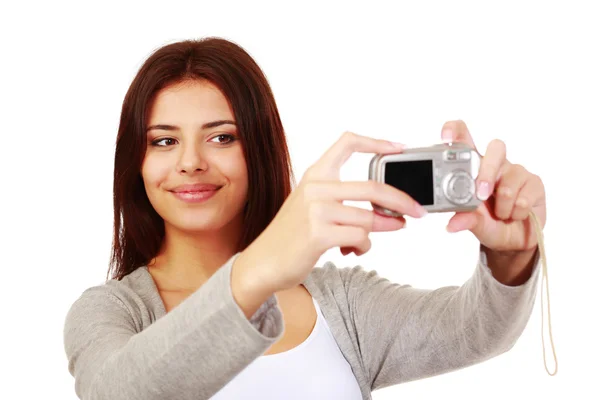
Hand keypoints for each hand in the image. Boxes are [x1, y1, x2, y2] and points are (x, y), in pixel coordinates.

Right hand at [238, 131, 426, 291]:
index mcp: (314, 174)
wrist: (263, 262)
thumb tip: (385, 208)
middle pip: (373, 187)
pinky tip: (353, 251)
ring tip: (372, 239)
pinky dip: (363, 247)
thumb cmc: (290, 236)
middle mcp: (316, 187)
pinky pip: (360, 238)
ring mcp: (317, 210)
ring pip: (369, 218)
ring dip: (381, 231)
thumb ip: (341, 200)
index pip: (347, 143)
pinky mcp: (319, 234)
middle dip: (402, 201)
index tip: (398, 147)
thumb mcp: (310, 206)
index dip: (376, 142)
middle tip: (417, 212)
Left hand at [441, 121, 546, 253]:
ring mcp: (516, 172)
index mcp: (474, 167)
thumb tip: (452, 225)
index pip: (464, 139)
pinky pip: (525, 196)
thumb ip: (465, 219)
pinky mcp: (534, 183)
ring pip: (510, 180)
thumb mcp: (474, 223)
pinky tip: (515, 214)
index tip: (446, 136)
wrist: (512, 240)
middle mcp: (496, 165)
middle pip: (496, 148)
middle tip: (482, 195)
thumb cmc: (489, 224)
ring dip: (503, 206)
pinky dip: (517, 211)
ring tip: (500, 215)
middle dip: (488, 173)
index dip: (456, 131)